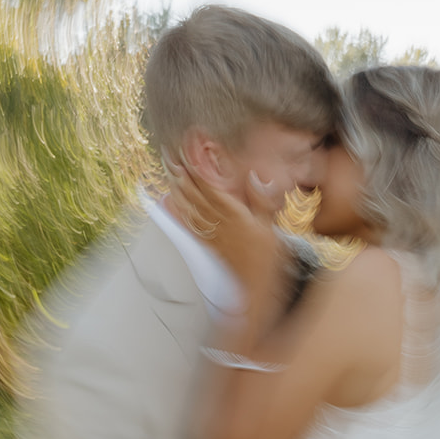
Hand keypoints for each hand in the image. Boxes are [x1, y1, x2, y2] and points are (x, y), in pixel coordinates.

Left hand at [163, 157, 283, 290]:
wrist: (257, 289)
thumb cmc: (267, 260)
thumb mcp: (271, 226)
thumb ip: (262, 201)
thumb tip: (255, 177)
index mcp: (233, 214)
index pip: (209, 185)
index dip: (197, 166)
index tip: (188, 150)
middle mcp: (218, 222)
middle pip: (195, 193)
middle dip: (181, 173)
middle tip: (170, 155)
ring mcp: (211, 233)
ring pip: (189, 207)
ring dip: (177, 189)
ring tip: (168, 172)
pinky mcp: (209, 244)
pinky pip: (190, 225)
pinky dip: (179, 213)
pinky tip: (170, 204)